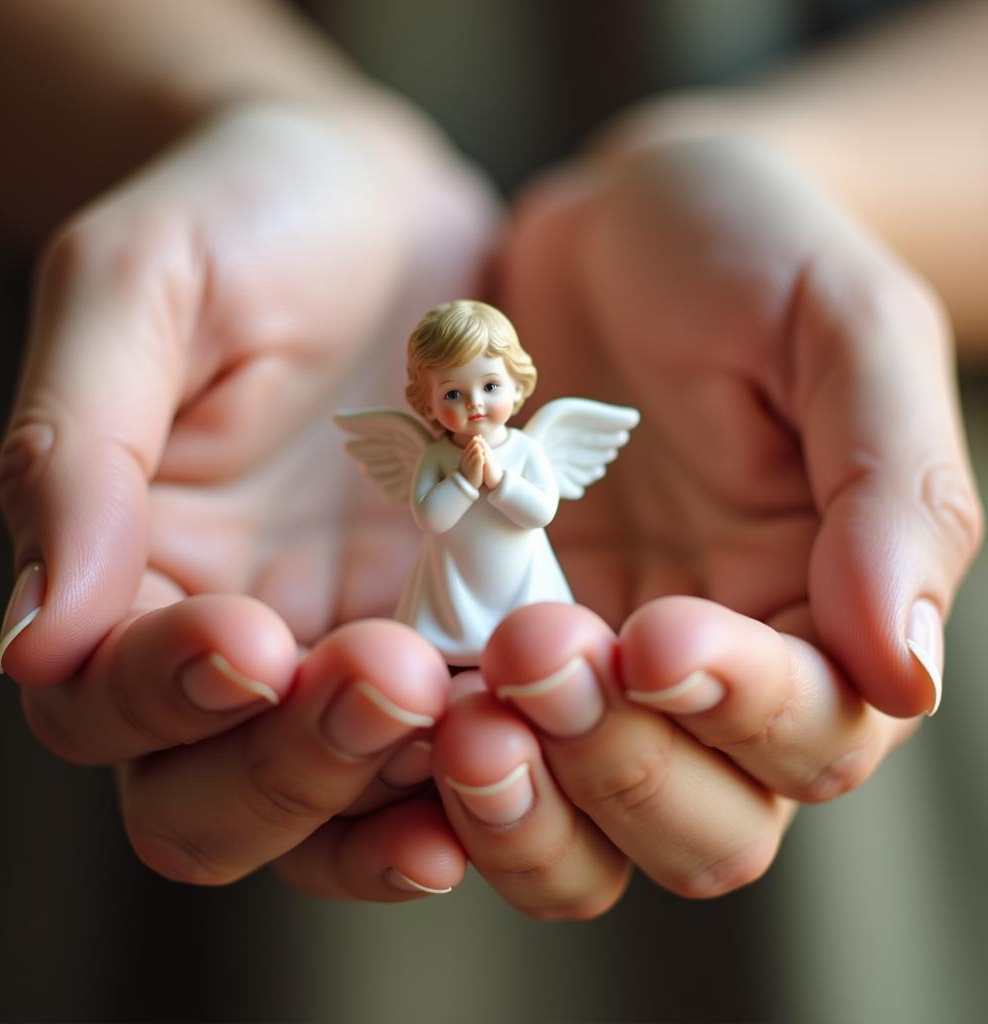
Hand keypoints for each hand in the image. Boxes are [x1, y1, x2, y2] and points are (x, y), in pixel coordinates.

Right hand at [0, 100, 495, 897]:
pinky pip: (459, 743)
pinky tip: (544, 732)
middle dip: (294, 767)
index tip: (247, 637)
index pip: (98, 702)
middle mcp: (230, 639)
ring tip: (476, 721)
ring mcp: (347, 647)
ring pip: (340, 808)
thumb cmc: (240, 220)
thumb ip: (76, 452)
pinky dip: (493, 764)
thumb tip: (37, 638)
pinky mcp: (451, 629)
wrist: (376, 206)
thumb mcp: (137, 287)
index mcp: (126, 570)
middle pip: (213, 803)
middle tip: (390, 676)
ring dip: (398, 791)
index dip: (162, 696)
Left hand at [431, 137, 981, 916]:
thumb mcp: (844, 329)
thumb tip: (908, 671)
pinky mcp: (497, 643)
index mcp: (826, 613)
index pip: (815, 734)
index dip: (743, 709)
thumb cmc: (749, 254)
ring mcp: (599, 670)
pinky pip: (479, 758)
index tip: (660, 631)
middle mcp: (715, 672)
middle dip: (625, 768)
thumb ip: (895, 493)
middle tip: (538, 658)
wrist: (616, 226)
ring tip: (466, 720)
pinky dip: (444, 772)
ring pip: (586, 832)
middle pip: (704, 828)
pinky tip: (406, 709)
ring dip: (529, 809)